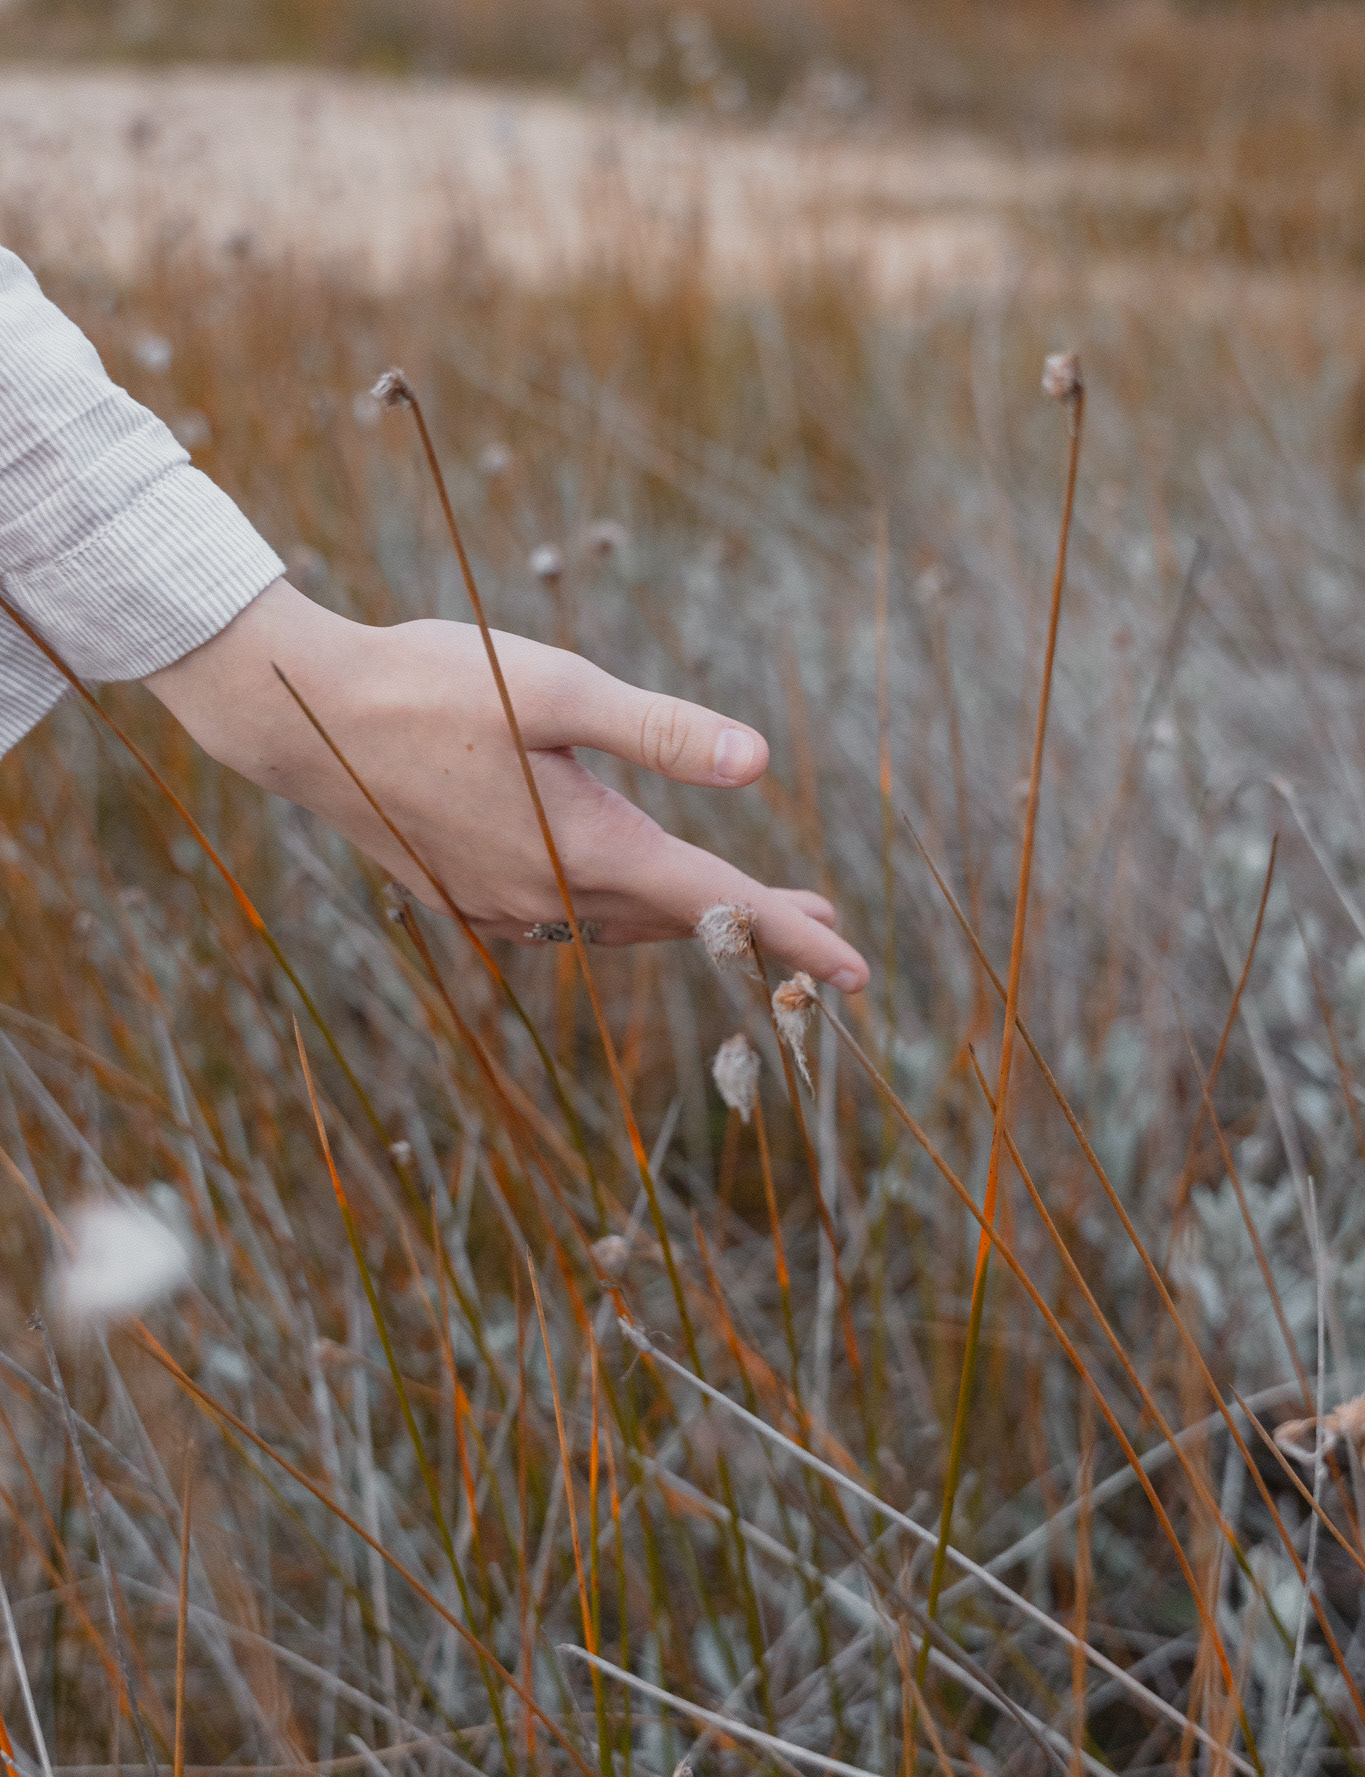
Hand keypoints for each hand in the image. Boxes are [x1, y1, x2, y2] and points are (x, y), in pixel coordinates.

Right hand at [144, 580, 869, 989]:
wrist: (306, 719)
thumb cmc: (432, 685)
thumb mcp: (557, 688)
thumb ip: (660, 729)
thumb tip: (759, 762)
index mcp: (588, 848)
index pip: (719, 900)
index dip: (794, 935)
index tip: (859, 971)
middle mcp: (552, 898)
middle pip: (680, 921)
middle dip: (756, 926)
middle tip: (824, 924)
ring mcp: (507, 909)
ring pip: (626, 926)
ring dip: (691, 920)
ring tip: (746, 907)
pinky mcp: (471, 900)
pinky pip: (573, 923)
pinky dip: (626, 914)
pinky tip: (635, 893)